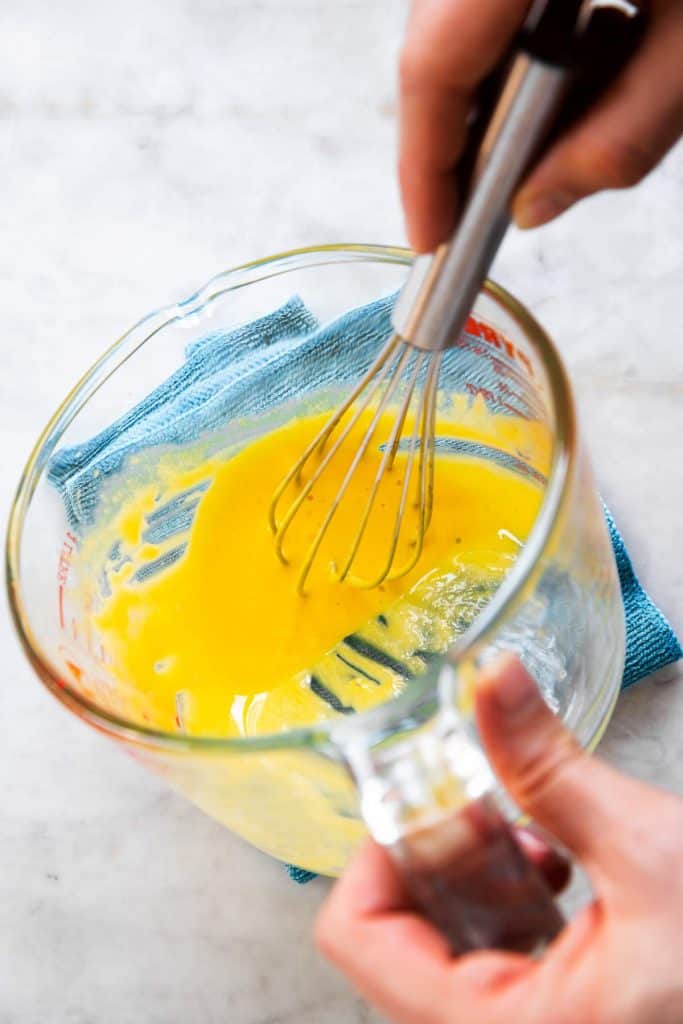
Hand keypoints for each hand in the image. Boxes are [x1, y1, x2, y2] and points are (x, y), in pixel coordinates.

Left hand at [316, 656, 682, 1023]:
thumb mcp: (649, 852)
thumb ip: (550, 765)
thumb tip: (492, 679)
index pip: (357, 939)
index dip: (375, 852)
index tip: (419, 798)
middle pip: (395, 942)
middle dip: (434, 859)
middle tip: (475, 804)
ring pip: (445, 954)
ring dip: (474, 879)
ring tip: (526, 830)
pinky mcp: (566, 1022)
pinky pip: (496, 967)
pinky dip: (512, 907)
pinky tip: (558, 866)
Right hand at [398, 0, 682, 250]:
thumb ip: (622, 135)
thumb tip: (537, 203)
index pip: (435, 63)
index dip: (422, 165)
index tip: (432, 236)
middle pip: (440, 35)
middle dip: (464, 131)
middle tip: (487, 203)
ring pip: (469, 11)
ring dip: (505, 84)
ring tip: (559, 132)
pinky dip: (536, 33)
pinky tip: (594, 56)